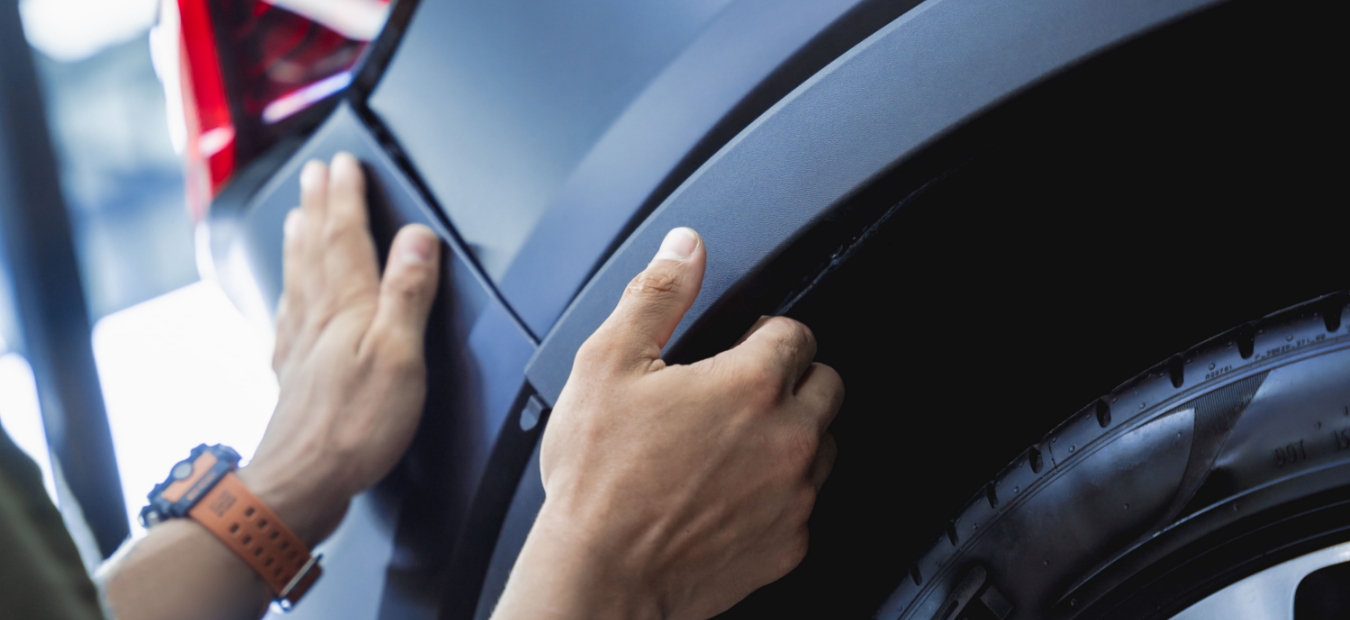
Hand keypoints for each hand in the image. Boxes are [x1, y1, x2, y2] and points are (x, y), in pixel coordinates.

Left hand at [240, 152, 440, 545]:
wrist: (302, 480)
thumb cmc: (354, 426)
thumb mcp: (400, 354)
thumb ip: (408, 292)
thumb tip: (417, 238)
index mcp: (348, 307)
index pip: (347, 236)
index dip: (347, 196)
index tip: (345, 163)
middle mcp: (318, 317)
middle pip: (317, 247)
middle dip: (319, 205)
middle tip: (316, 172)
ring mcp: (302, 345)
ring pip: (300, 276)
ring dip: (300, 239)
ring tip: (297, 215)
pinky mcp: (296, 374)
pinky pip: (289, 315)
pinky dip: (290, 292)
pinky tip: (289, 296)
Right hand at [493, 227, 843, 619]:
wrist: (600, 576)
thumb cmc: (600, 481)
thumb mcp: (608, 364)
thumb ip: (657, 295)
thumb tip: (685, 248)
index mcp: (751, 384)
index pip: (797, 333)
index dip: (764, 334)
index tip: (740, 348)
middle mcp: (789, 438)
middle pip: (827, 385)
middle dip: (791, 381)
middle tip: (737, 396)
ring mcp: (794, 496)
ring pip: (823, 446)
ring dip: (790, 437)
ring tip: (731, 447)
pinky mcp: (789, 544)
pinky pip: (804, 504)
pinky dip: (777, 495)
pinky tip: (730, 495)